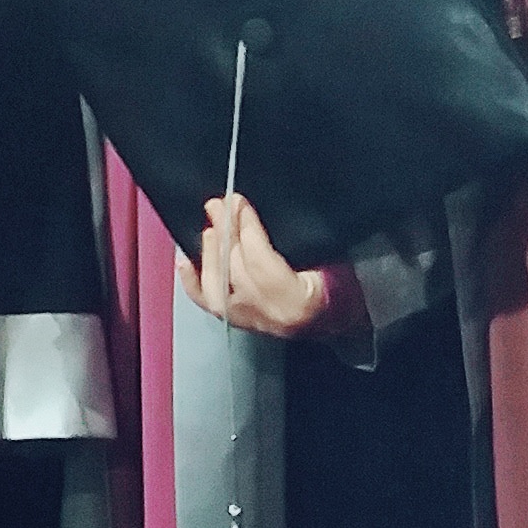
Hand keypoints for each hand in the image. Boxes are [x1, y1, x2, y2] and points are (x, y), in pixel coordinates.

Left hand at [184, 194, 330, 340]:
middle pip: (237, 271)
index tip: (239, 201)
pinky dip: (194, 283)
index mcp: (300, 300)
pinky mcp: (241, 325)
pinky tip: (185, 261)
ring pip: (218, 287)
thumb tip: (254, 213)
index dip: (246, 229)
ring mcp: (253, 324)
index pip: (261, 261)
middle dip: (225, 234)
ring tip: (210, 226)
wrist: (340, 321)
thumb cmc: (342, 285)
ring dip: (210, 252)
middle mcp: (271, 316)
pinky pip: (210, 305)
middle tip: (217, 205)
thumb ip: (302, 239)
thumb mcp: (333, 258)